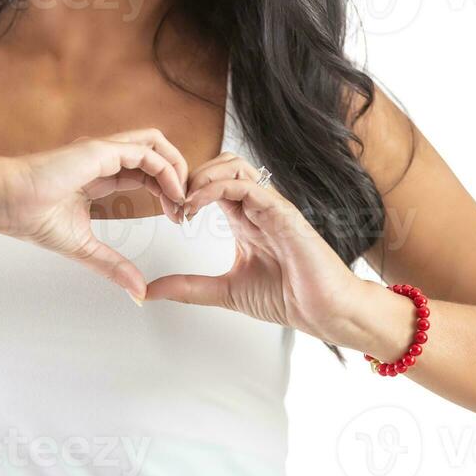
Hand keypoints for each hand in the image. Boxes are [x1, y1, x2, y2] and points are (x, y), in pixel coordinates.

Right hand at [0, 129, 189, 301]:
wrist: (7, 202)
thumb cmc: (31, 218)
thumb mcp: (84, 247)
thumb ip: (113, 266)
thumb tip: (137, 292)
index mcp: (99, 175)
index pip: (145, 173)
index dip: (166, 191)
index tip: (178, 217)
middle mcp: (104, 158)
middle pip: (156, 156)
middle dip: (178, 179)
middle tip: (188, 210)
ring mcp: (104, 150)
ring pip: (155, 145)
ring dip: (177, 168)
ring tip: (184, 199)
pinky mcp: (102, 149)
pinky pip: (146, 151)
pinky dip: (167, 169)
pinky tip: (173, 193)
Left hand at [143, 152, 363, 343]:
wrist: (324, 312)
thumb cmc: (288, 297)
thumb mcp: (224, 291)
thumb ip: (189, 287)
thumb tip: (151, 290)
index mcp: (245, 218)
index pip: (213, 183)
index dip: (186, 189)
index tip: (168, 213)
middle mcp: (257, 206)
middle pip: (222, 163)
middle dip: (191, 175)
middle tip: (171, 202)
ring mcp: (270, 205)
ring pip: (233, 164)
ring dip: (201, 176)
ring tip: (182, 201)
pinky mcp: (281, 211)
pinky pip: (246, 184)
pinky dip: (215, 188)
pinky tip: (196, 206)